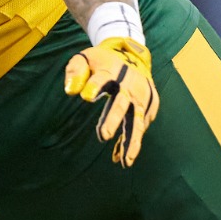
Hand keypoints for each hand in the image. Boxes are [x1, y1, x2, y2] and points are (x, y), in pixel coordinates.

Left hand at [63, 37, 159, 167]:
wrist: (133, 58)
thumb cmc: (102, 63)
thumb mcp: (85, 59)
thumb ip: (75, 71)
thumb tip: (70, 91)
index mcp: (111, 70)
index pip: (102, 78)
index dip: (94, 86)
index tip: (86, 96)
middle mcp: (129, 84)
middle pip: (121, 103)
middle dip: (113, 119)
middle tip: (102, 136)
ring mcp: (141, 97)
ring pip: (136, 121)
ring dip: (131, 141)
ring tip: (126, 161)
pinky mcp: (150, 106)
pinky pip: (139, 126)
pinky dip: (131, 142)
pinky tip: (122, 159)